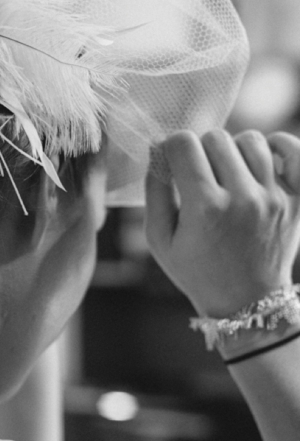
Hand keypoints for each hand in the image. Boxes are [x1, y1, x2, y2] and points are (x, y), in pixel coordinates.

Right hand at [145, 129, 299, 316]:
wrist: (247, 303)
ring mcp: (275, 198)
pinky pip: (293, 151)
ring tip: (228, 172)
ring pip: (251, 140)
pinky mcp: (298, 200)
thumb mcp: (160, 240)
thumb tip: (157, 149)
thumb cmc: (198, 272)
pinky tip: (264, 156)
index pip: (184, 144)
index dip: (172, 147)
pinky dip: (278, 145)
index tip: (173, 162)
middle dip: (201, 150)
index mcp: (205, 209)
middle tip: (199, 175)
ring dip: (233, 150)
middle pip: (216, 137)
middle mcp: (243, 199)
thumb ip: (154, 191)